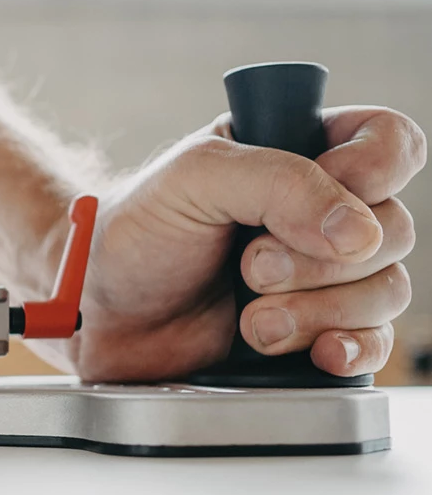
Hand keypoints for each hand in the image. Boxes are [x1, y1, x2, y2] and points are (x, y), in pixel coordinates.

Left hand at [69, 107, 424, 382]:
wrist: (99, 312)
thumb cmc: (135, 233)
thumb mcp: (195, 178)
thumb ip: (279, 183)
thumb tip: (358, 231)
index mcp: (298, 153)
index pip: (388, 143)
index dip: (375, 172)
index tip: (326, 197)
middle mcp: (322, 213)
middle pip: (394, 228)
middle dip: (320, 259)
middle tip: (250, 267)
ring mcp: (322, 277)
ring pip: (387, 290)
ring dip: (320, 308)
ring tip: (250, 315)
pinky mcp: (313, 332)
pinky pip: (372, 343)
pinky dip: (348, 348)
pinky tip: (315, 351)